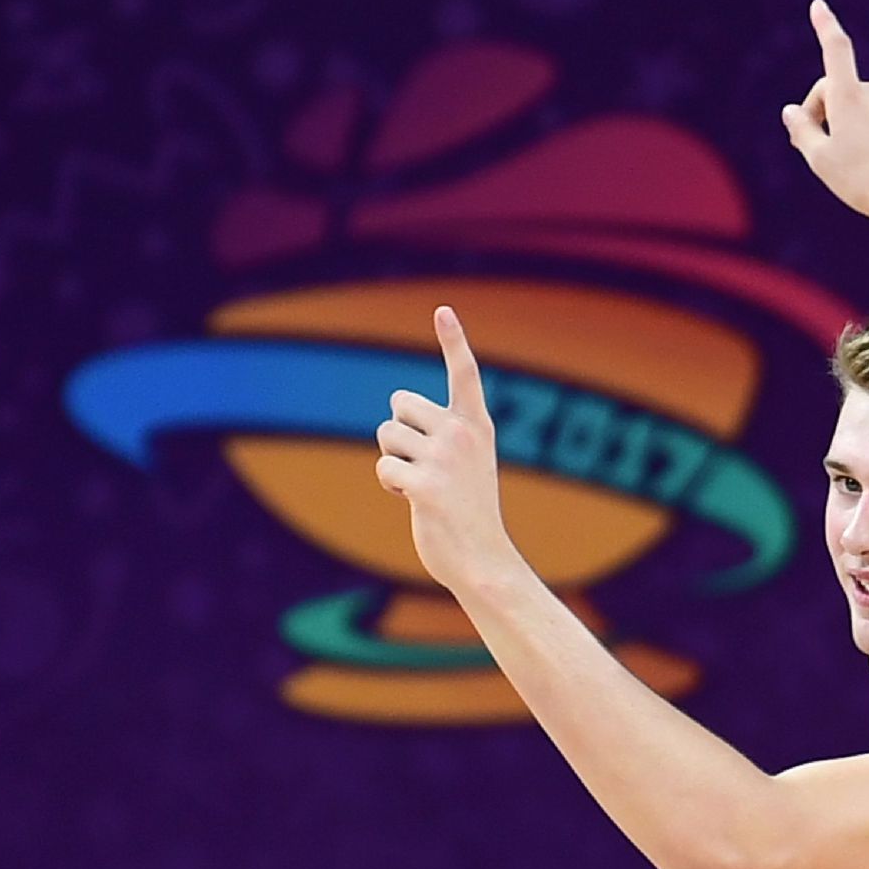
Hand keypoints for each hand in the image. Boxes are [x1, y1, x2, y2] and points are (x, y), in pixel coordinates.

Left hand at [374, 306, 520, 591]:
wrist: (483, 558)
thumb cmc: (469, 510)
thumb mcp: (466, 463)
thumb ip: (440, 434)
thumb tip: (393, 419)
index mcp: (477, 425)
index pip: (465, 374)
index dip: (453, 340)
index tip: (443, 311)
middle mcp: (463, 435)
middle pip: (400, 403)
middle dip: (398, 429)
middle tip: (422, 461)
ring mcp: (445, 459)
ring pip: (387, 436)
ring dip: (394, 461)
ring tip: (423, 485)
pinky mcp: (425, 485)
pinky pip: (384, 469)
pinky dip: (391, 485)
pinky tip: (415, 501)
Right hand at [781, 0, 868, 221]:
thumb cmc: (863, 182)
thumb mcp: (819, 161)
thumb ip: (801, 131)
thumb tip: (792, 111)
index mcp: (848, 97)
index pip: (835, 50)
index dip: (825, 26)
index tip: (819, 6)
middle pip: (842, 93)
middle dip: (827, 112)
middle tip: (819, 148)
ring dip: (857, 127)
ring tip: (857, 165)